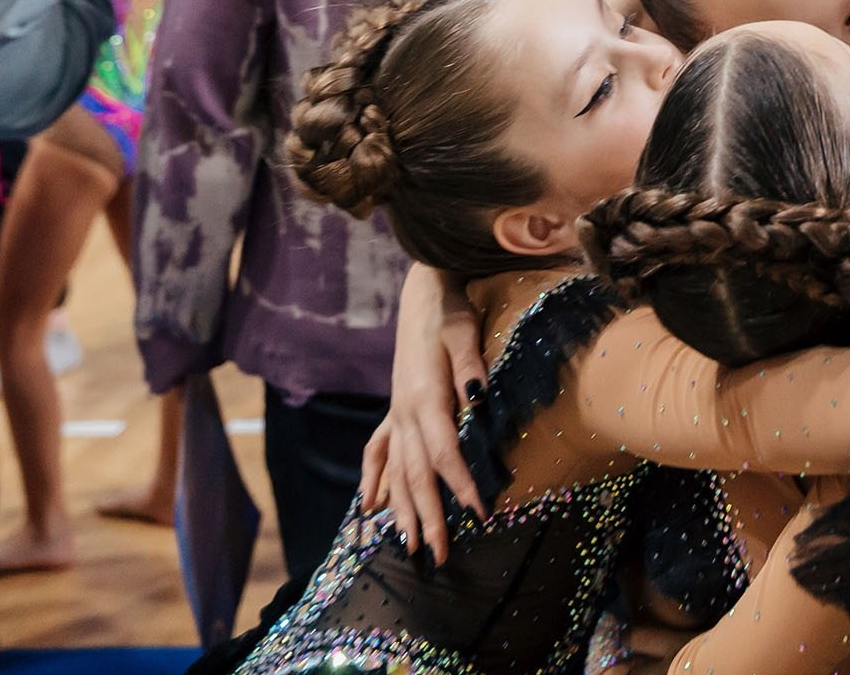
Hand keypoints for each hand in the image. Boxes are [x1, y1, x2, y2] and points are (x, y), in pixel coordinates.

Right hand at [371, 264, 489, 559]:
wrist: (423, 293)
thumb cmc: (449, 311)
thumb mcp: (463, 331)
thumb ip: (470, 365)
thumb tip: (479, 398)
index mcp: (424, 398)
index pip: (443, 453)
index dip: (460, 486)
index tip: (479, 514)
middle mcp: (404, 412)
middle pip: (416, 474)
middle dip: (428, 517)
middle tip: (438, 555)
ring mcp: (395, 412)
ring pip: (396, 470)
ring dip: (402, 509)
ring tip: (409, 544)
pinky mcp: (394, 408)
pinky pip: (378, 450)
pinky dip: (374, 478)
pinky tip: (370, 506)